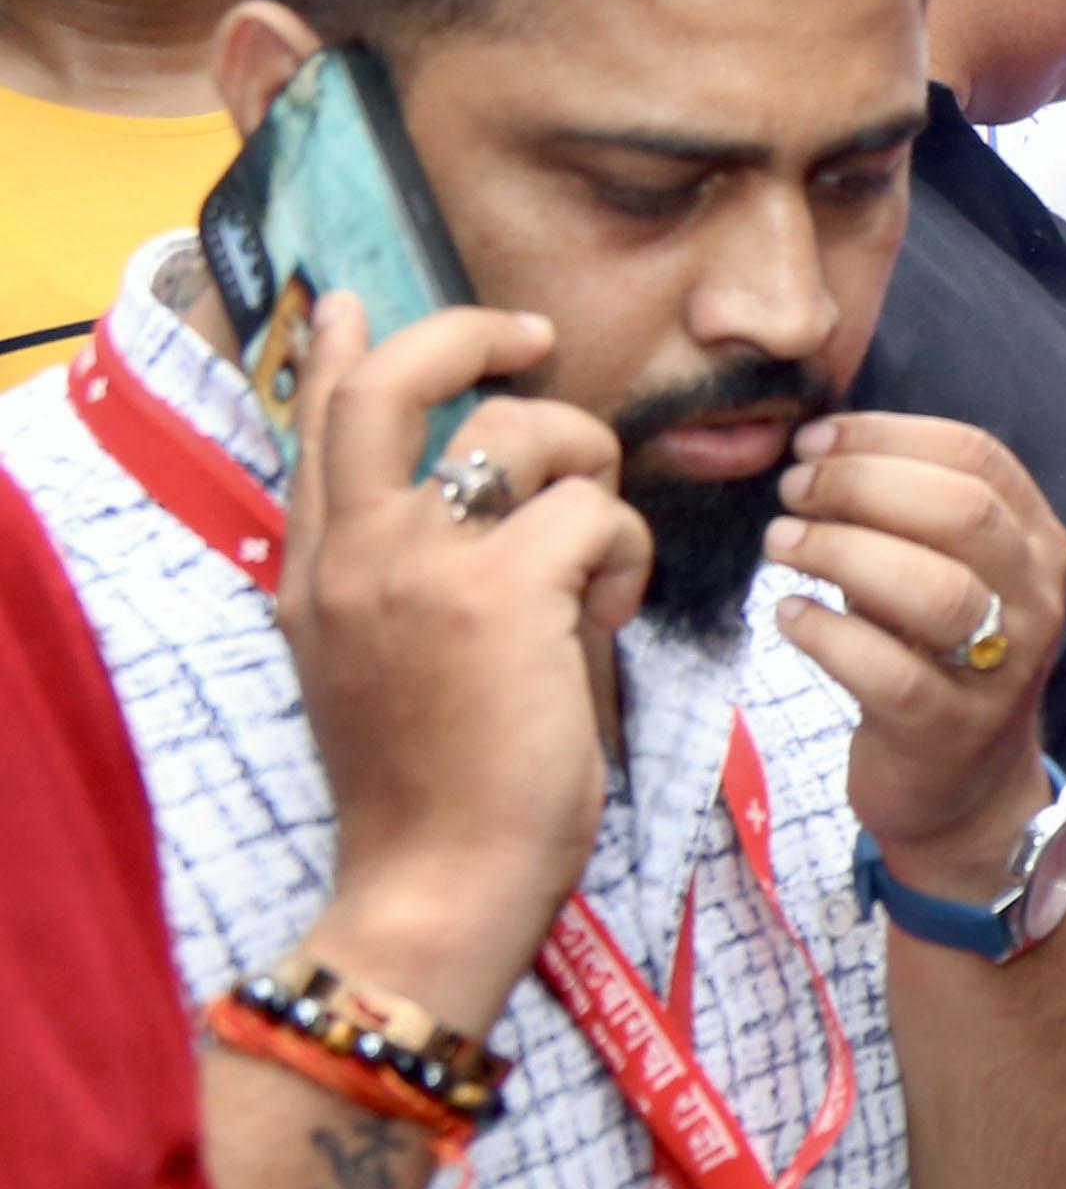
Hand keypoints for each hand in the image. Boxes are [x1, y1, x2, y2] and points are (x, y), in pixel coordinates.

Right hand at [273, 297, 642, 1027]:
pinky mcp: (497, 592)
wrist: (433, 887)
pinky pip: (598, 511)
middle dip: (472, 333)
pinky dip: (626, 557)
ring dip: (594, 475)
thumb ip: (414, 575)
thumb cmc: (438, 789)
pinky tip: (609, 624)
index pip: (316, 425)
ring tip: (595, 568)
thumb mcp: (390, 662)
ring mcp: (416, 565)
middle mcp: (350, 550)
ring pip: (528, 430)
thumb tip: (500, 502)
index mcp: (317, 569)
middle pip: (394, 380)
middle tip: (535, 339)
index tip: (349, 301)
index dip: (338, 351)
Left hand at [766, 411, 1065, 893]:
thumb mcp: (940, 574)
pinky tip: (788, 616)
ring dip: (842, 551)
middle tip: (791, 490)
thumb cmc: (934, 659)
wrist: (963, 790)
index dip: (889, 436)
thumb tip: (818, 447)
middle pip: (961, 511)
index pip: (978, 458)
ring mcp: (1001, 668)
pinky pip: (886, 672)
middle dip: (862, 485)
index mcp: (1037, 543)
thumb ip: (902, 514)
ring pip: (934, 589)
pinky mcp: (948, 729)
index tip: (815, 438)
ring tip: (781, 543)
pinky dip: (826, 634)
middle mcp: (1035, 598)